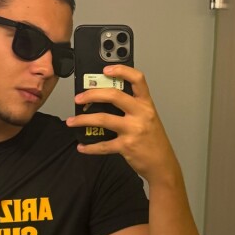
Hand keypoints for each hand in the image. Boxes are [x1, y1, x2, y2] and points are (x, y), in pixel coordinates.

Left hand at [67, 65, 180, 185]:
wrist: (162, 164)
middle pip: (114, 96)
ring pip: (103, 119)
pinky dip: (90, 147)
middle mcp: (141, 114)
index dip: (122, 70)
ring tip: (72, 121)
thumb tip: (105, 98)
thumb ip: (132, 107)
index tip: (106, 69)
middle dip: (91, 94)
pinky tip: (82, 146)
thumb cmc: (154, 140)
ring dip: (83, 120)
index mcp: (146, 104)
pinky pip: (103, 145)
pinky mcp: (126, 146)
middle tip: (78, 98)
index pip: (137, 79)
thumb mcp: (148, 118)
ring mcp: (133, 130)